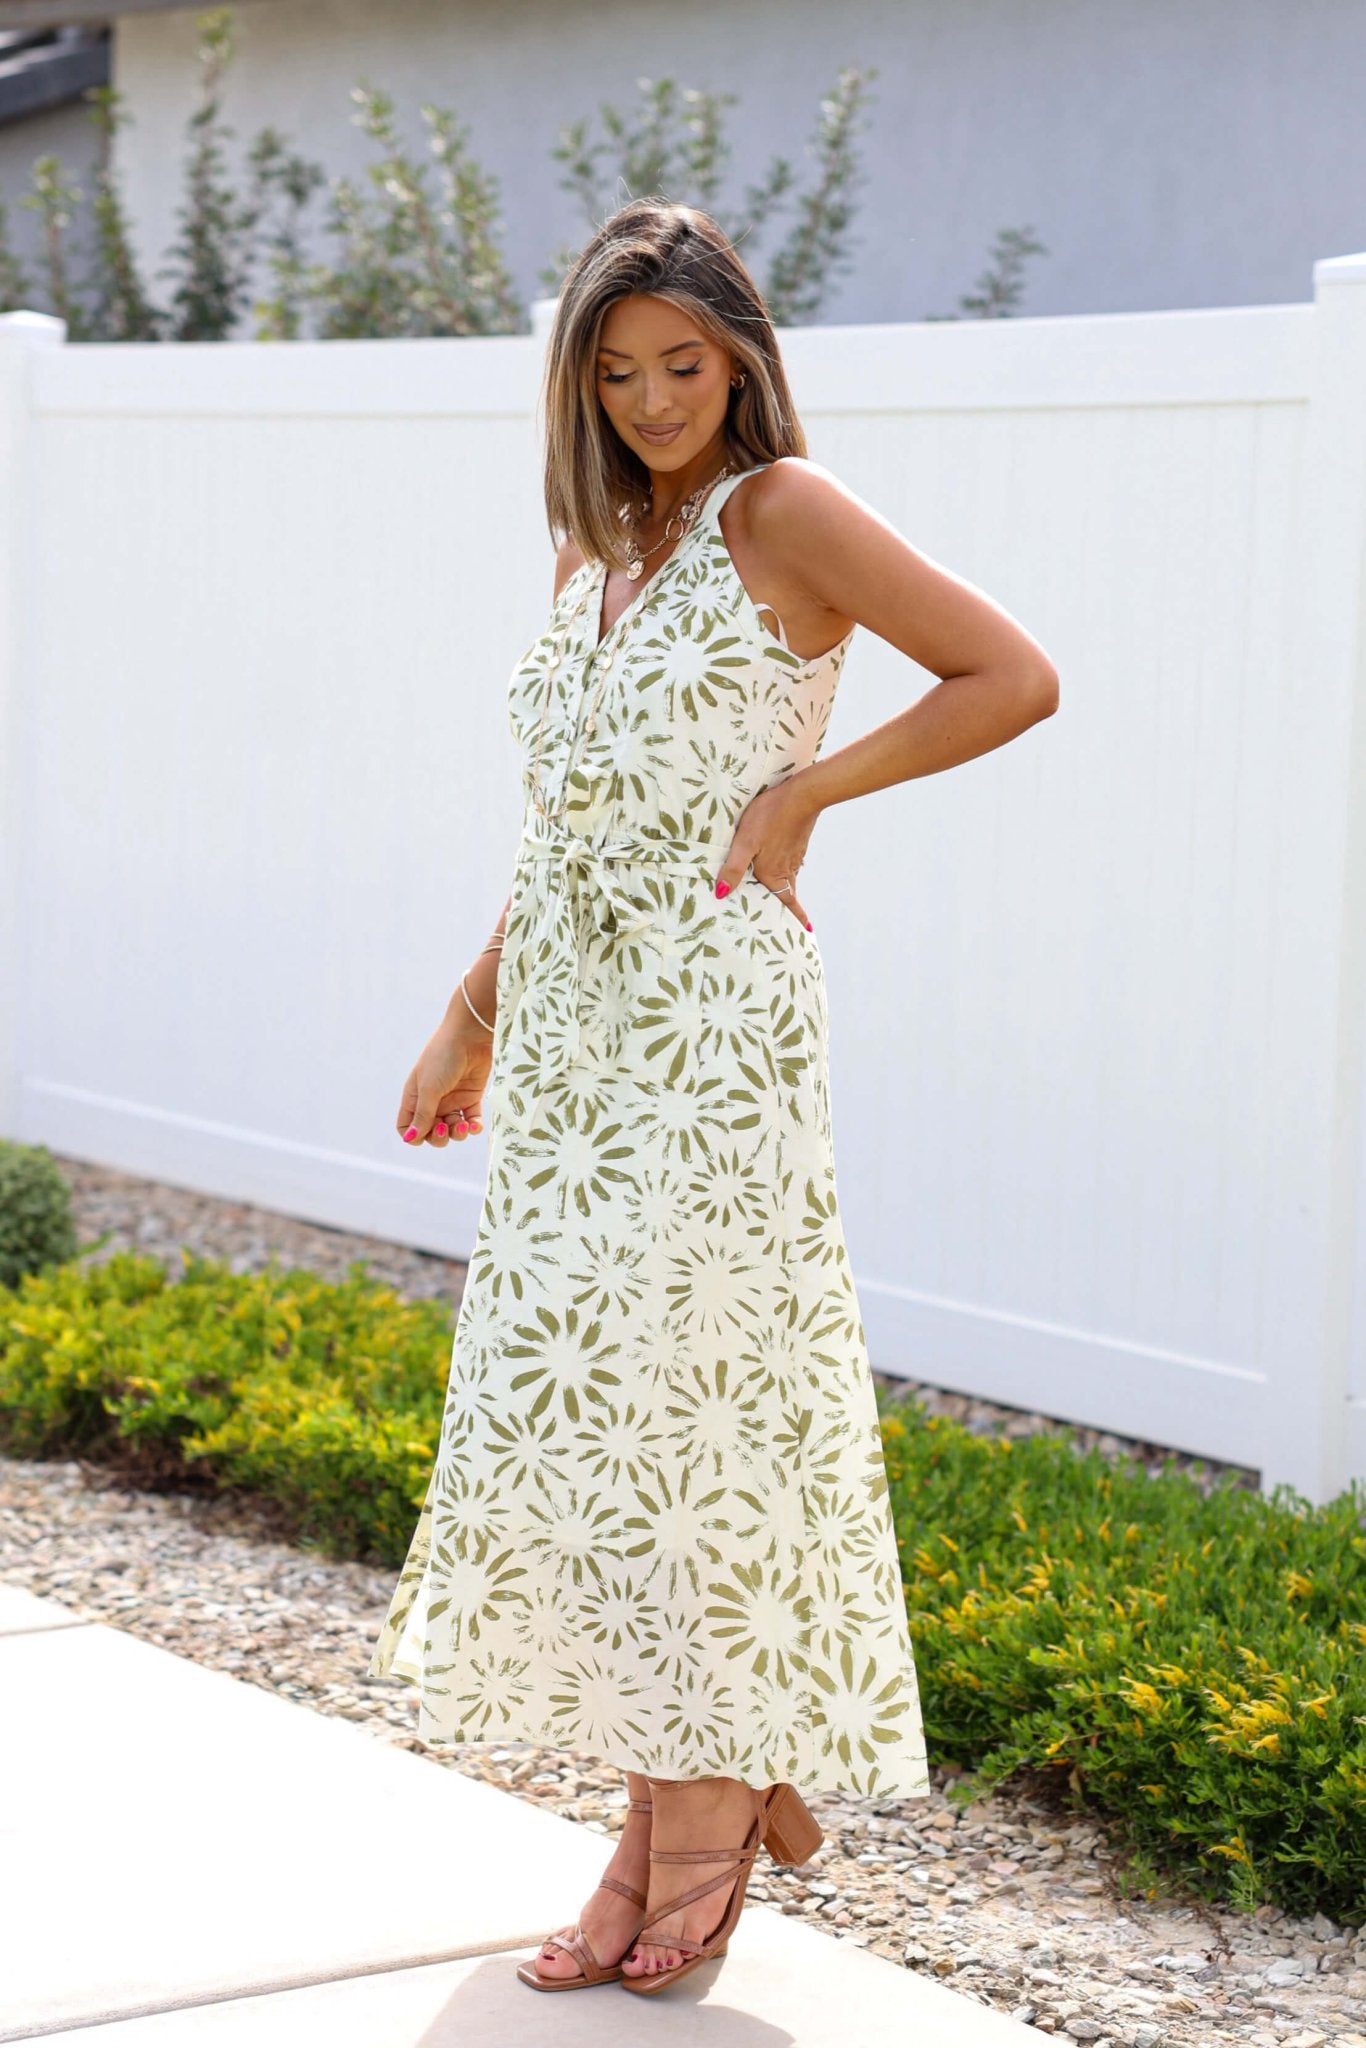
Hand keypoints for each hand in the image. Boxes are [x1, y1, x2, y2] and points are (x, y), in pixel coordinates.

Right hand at [397, 1014, 492, 1147]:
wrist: (470, 1034)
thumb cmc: (443, 1057)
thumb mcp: (429, 1088)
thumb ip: (422, 1115)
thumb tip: (411, 1139)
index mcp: (415, 1097)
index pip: (407, 1126)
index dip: (413, 1135)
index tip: (423, 1133)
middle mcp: (432, 1101)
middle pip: (430, 1132)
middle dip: (438, 1137)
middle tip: (445, 1128)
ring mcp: (452, 1100)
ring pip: (452, 1130)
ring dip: (457, 1134)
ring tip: (463, 1126)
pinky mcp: (471, 1097)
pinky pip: (471, 1121)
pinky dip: (473, 1127)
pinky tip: (475, 1125)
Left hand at [712, 773, 819, 928]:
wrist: (801, 795)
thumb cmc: (770, 817)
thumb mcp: (745, 842)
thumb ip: (733, 868)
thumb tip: (720, 894)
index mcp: (774, 875)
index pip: (787, 904)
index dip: (796, 918)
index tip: (805, 931)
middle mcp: (787, 869)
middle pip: (787, 894)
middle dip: (788, 907)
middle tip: (790, 919)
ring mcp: (794, 855)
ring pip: (789, 877)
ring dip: (787, 888)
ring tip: (780, 894)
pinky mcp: (797, 842)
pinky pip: (791, 862)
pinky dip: (786, 868)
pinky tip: (779, 860)